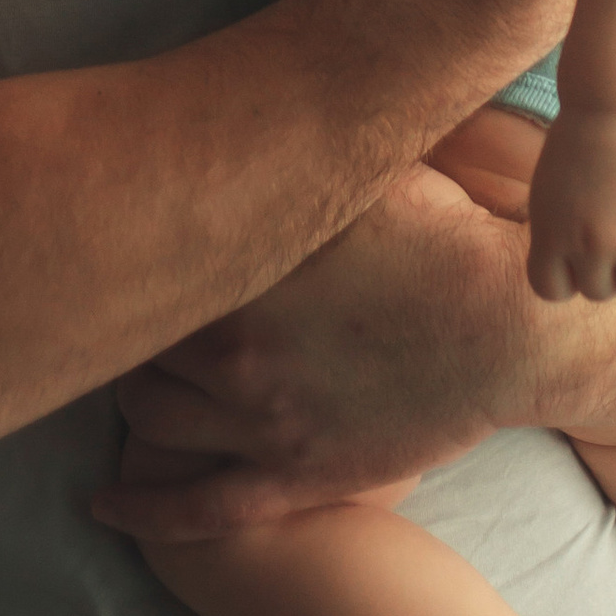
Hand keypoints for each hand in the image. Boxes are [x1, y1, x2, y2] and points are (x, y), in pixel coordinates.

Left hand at [85, 165, 517, 541]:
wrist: (511, 329)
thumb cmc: (444, 236)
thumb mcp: (367, 173)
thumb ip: (298, 153)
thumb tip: (249, 105)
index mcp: (244, 274)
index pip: (149, 266)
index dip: (133, 258)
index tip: (126, 246)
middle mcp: (237, 353)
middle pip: (137, 346)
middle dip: (127, 328)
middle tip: (127, 314)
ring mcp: (264, 424)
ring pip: (149, 424)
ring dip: (132, 401)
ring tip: (135, 382)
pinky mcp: (297, 478)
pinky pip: (198, 510)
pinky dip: (142, 510)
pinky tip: (105, 504)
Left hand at [526, 108, 615, 302]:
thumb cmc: (580, 144)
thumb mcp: (548, 192)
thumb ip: (555, 235)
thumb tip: (570, 270)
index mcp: (550, 234)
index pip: (550, 290)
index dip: (564, 275)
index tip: (574, 252)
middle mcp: (588, 243)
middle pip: (599, 292)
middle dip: (605, 268)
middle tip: (614, 232)